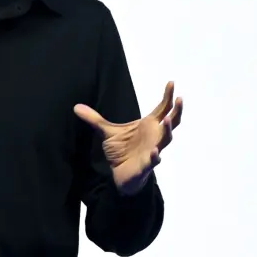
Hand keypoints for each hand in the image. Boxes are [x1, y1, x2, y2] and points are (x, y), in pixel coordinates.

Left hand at [74, 81, 183, 195]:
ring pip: (166, 140)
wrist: (120, 173)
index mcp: (148, 126)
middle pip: (171, 122)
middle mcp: (154, 136)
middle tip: (180, 99)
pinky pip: (153, 160)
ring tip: (169, 120)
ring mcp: (153, 150)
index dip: (167, 96)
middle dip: (176, 111)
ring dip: (169, 130)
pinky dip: (155, 156)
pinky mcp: (146, 165)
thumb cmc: (121, 151)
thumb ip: (94, 119)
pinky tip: (155, 152)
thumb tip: (76, 106)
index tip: (171, 82)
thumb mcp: (106, 132)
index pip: (162, 109)